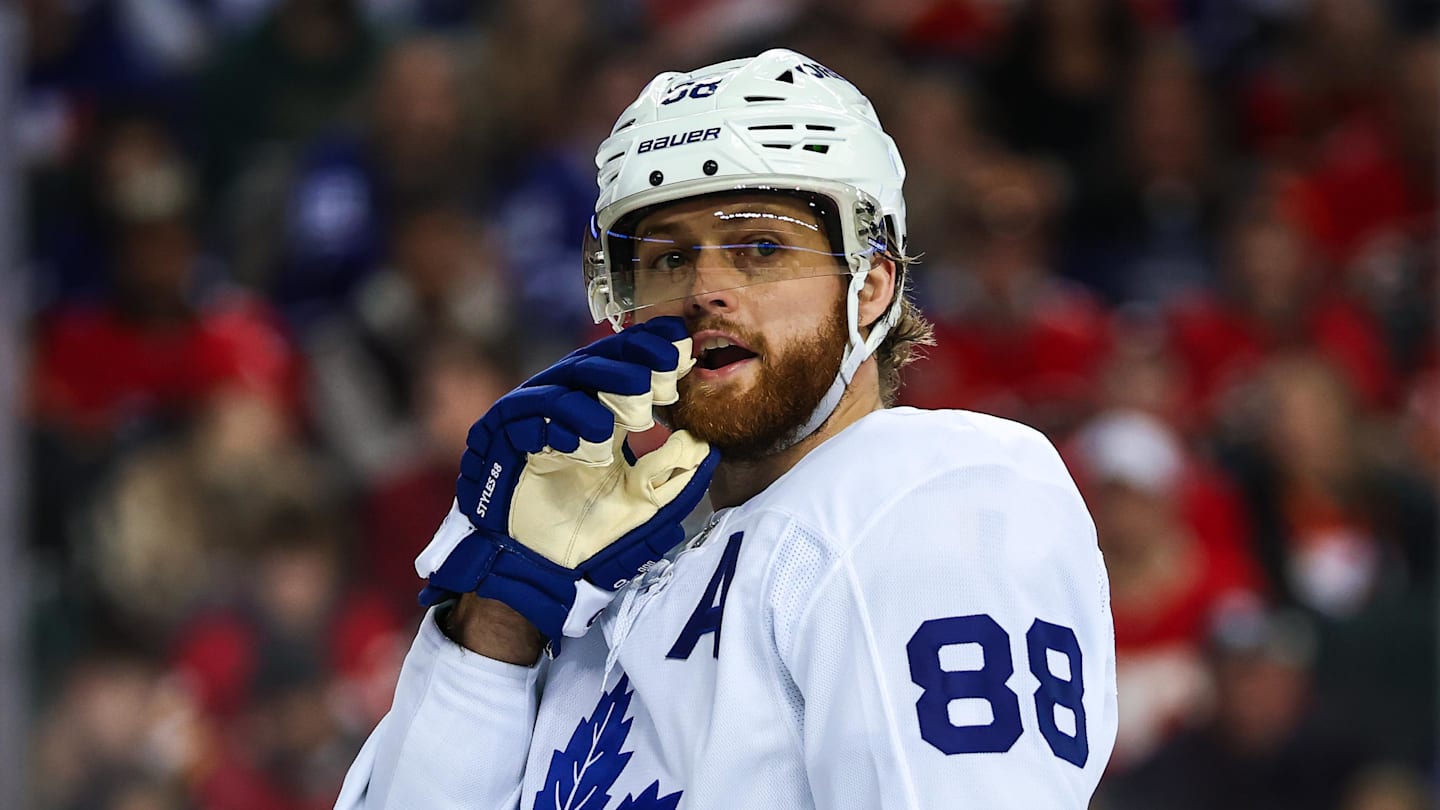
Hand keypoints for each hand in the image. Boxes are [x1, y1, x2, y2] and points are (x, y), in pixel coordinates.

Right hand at [414, 317, 718, 653]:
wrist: (541, 571)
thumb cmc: (590, 536)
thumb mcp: (644, 506)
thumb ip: (673, 478)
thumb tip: (706, 447)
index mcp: (597, 413)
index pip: (622, 365)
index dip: (650, 350)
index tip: (683, 346)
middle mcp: (563, 407)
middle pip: (595, 362)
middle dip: (633, 361)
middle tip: (664, 373)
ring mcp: (530, 417)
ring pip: (564, 381)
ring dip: (602, 390)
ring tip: (635, 415)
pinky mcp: (498, 434)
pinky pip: (526, 413)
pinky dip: (557, 421)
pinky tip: (585, 442)